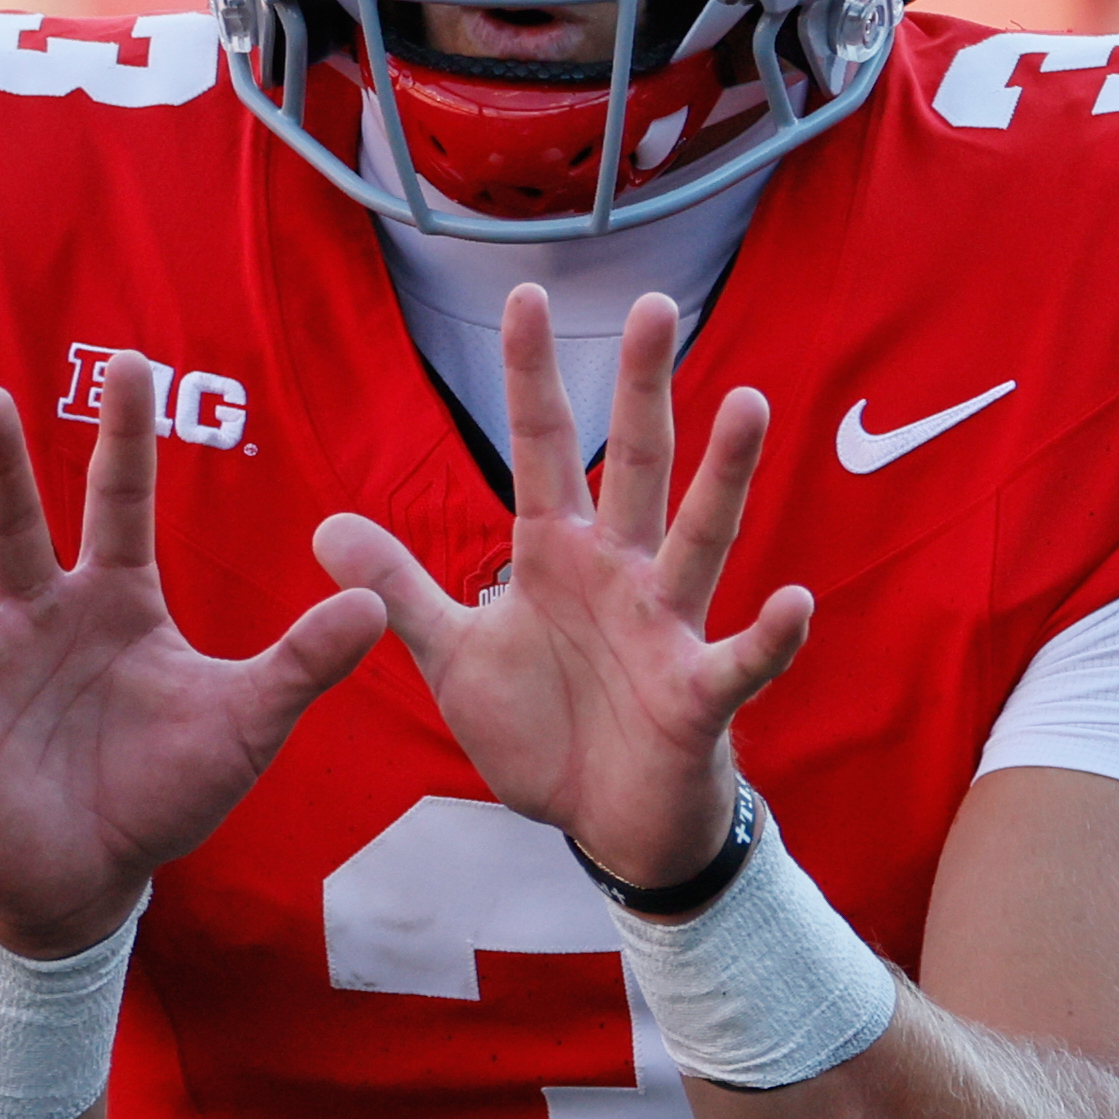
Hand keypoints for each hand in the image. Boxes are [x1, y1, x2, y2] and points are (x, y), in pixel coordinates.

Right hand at [0, 355, 384, 956]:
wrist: (95, 874)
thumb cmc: (164, 787)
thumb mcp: (246, 722)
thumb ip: (302, 663)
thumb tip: (376, 604)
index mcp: (116, 601)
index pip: (121, 502)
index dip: (124, 437)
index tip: (129, 361)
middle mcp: (42, 618)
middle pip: (18, 526)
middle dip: (4, 465)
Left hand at [315, 287, 811, 886]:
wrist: (604, 824)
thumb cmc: (545, 730)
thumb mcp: (453, 656)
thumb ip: (400, 589)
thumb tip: (324, 526)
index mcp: (558, 556)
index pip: (542, 448)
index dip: (530, 376)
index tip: (523, 294)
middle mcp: (620, 574)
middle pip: (633, 465)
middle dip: (642, 389)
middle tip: (654, 305)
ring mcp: (664, 629)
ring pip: (699, 538)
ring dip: (724, 477)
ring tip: (748, 404)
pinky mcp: (697, 697)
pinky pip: (738, 661)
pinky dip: (769, 637)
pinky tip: (794, 602)